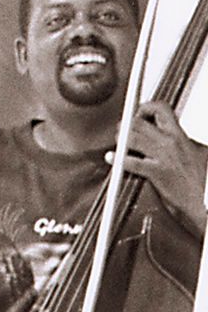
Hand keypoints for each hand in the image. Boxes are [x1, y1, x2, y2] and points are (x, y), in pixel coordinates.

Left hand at [115, 101, 207, 231]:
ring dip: (119, 139)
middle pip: (138, 122)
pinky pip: (131, 161)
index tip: (137, 115)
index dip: (143, 108)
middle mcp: (172, 142)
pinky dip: (117, 159)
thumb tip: (169, 134)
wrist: (205, 202)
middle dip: (125, 125)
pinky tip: (112, 159)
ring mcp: (164, 156)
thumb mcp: (196, 153)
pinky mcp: (157, 172)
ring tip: (119, 145)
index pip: (160, 109)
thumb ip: (181, 141)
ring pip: (131, 137)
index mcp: (180, 136)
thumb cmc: (199, 182)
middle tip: (121, 132)